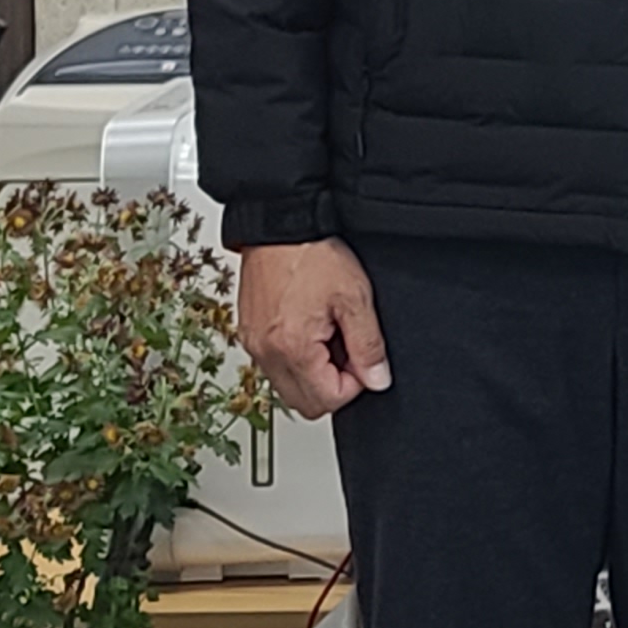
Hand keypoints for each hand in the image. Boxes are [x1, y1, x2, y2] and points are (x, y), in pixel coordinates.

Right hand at [237, 239, 389, 417]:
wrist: (281, 224)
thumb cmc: (313, 253)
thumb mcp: (355, 298)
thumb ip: (369, 345)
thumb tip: (377, 379)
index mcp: (291, 348)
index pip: (328, 400)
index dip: (355, 384)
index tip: (363, 358)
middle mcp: (265, 352)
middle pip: (305, 403)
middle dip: (333, 384)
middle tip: (348, 348)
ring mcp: (254, 344)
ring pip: (289, 386)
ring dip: (315, 372)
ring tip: (329, 333)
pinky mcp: (250, 333)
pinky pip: (275, 365)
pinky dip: (297, 358)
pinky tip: (311, 327)